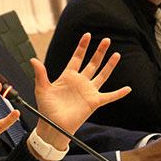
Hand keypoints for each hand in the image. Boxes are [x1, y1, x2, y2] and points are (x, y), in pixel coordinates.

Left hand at [32, 33, 130, 149]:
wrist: (53, 126)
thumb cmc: (46, 109)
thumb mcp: (42, 89)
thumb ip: (40, 74)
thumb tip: (33, 59)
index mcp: (68, 76)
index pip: (77, 57)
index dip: (82, 46)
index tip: (87, 35)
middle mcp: (80, 82)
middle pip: (92, 63)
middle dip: (99, 51)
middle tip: (107, 40)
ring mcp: (88, 91)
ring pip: (102, 75)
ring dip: (109, 65)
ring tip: (116, 54)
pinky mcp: (94, 102)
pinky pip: (109, 97)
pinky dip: (119, 93)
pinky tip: (128, 88)